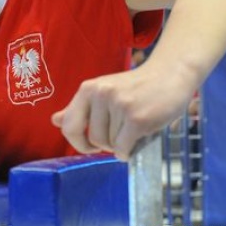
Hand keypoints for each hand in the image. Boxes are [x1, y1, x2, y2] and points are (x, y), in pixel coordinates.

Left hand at [50, 59, 196, 160]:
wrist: (171, 74)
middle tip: (123, 132)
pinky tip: (140, 137)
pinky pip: (123, 149)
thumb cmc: (137, 87)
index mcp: (89, 88)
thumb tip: (55, 121)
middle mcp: (101, 94)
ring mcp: (119, 105)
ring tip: (135, 127)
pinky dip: (130, 151)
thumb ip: (79, 108)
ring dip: (123, 144)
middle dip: (107, 144)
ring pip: (110, 145)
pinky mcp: (137, 118)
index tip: (91, 145)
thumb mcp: (104, 92)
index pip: (69, 126)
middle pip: (93, 139)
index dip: (78, 142)